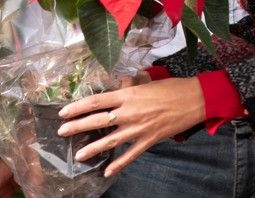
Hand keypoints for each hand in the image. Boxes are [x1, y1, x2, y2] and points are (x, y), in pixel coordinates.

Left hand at [57, 77, 206, 178]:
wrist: (193, 99)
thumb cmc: (170, 88)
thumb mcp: (145, 83)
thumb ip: (128, 88)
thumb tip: (115, 88)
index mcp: (127, 95)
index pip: (96, 101)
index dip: (78, 107)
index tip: (63, 112)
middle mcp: (129, 112)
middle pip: (98, 120)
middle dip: (77, 126)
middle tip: (62, 131)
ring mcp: (138, 128)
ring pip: (110, 140)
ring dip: (93, 148)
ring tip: (78, 154)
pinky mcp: (149, 140)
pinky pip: (131, 154)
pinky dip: (119, 164)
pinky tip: (108, 171)